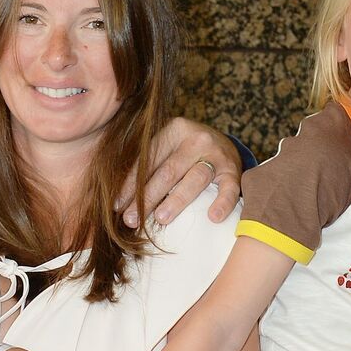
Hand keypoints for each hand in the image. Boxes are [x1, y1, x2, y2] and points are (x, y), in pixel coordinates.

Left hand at [119, 116, 242, 226]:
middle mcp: (195, 138)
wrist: (224, 143)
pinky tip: (213, 217)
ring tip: (161, 219)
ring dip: (176, 201)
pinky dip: (223, 202)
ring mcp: (216, 153)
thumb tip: (116, 199)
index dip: (131, 184)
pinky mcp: (233, 169)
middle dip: (147, 197)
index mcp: (173, 130)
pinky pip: (229, 188)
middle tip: (132, 220)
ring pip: (195, 179)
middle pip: (168, 171)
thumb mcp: (166, 148)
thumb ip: (147, 164)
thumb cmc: (185, 152)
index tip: (116, 206)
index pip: (148, 160)